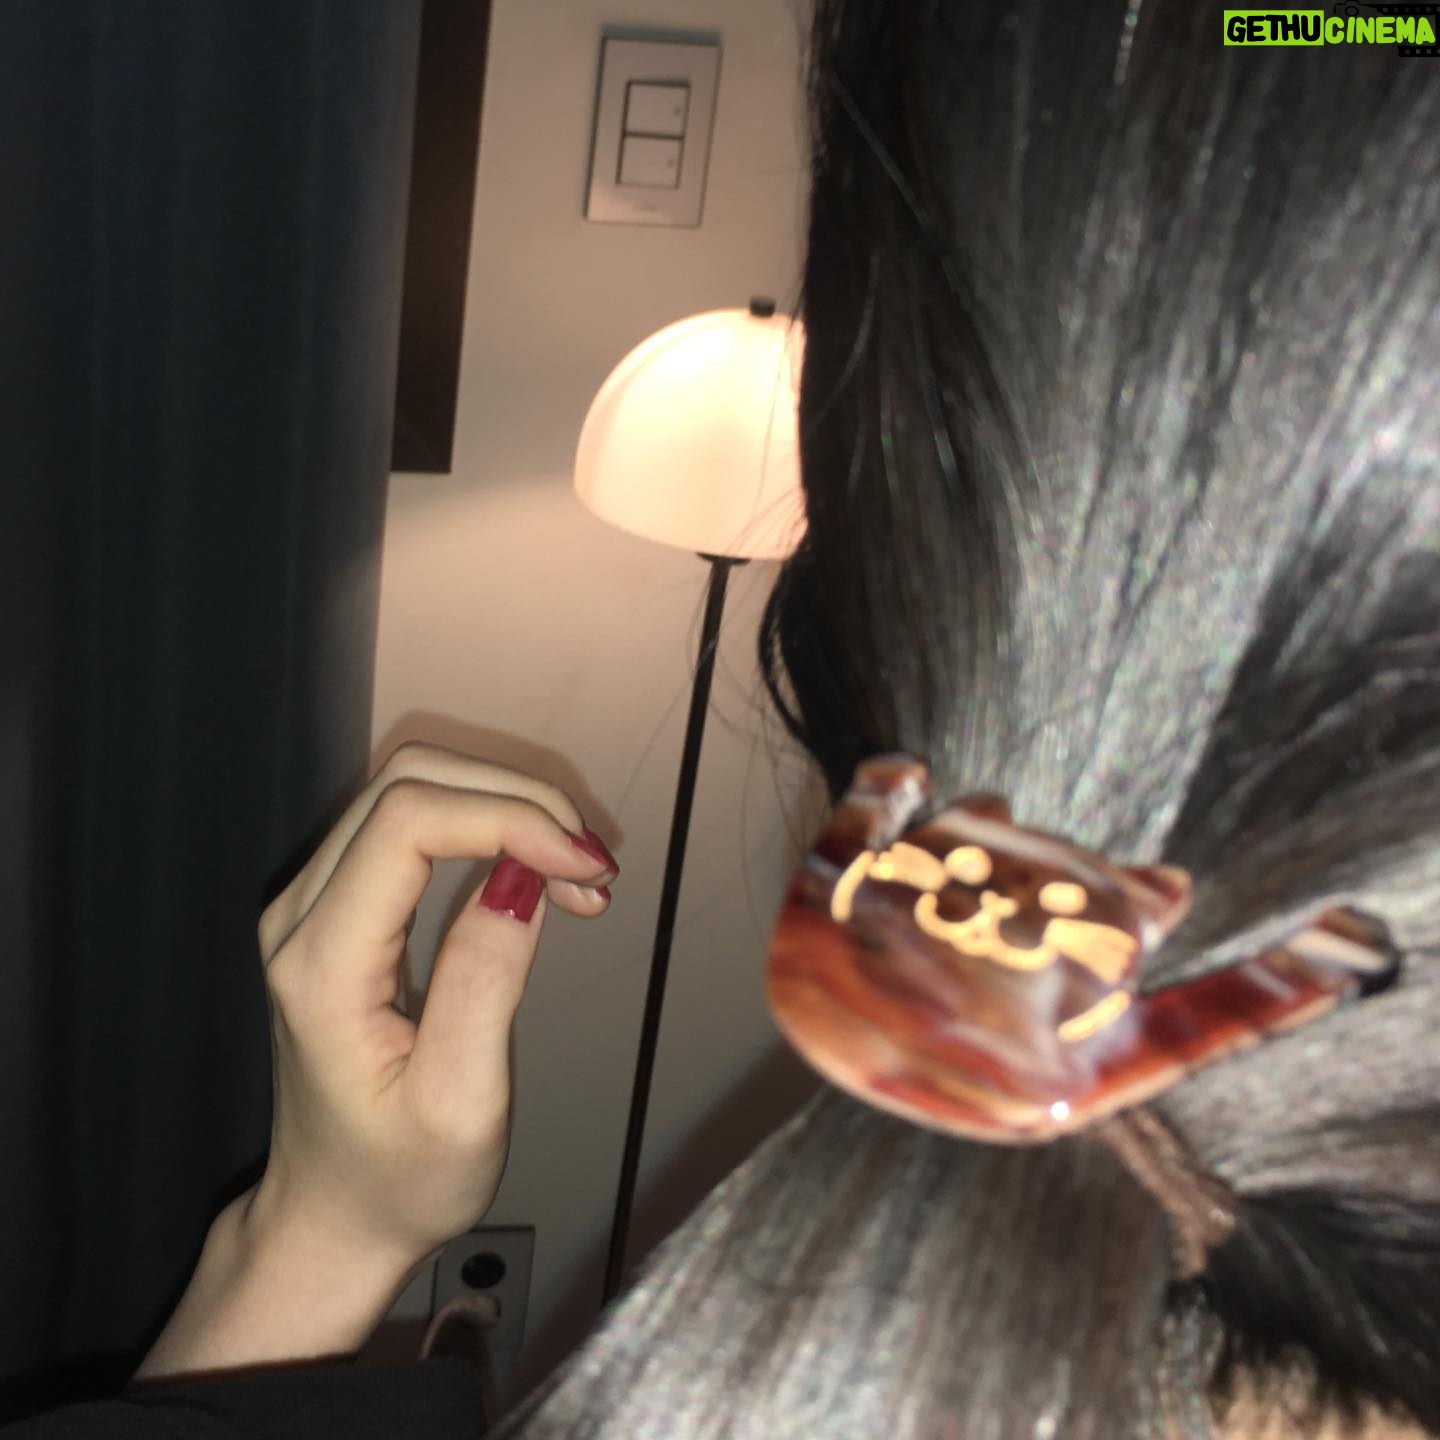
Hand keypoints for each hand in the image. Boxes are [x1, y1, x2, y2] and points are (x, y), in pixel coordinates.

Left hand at [251, 742, 618, 1268]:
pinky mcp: (341, 905)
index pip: (408, 822)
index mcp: (322, 965)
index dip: (509, 815)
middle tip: (596, 870)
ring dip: (510, 809)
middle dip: (519, 802)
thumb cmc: (399, 1179)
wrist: (335, 1213)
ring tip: (582, 879)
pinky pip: (415, 824)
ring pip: (414, 789)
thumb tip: (525, 878)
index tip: (589, 865)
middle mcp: (301, 915)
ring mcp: (314, 903)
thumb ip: (485, 980)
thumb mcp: (462, 1103)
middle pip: (410, 782)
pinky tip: (543, 876)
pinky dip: (491, 828)